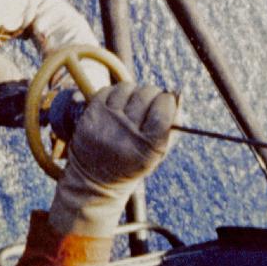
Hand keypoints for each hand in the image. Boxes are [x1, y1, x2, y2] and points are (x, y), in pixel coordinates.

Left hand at [48, 82, 176, 236]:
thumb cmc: (135, 160)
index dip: (168, 101)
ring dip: (134, 91)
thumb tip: (176, 94)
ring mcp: (105, 123)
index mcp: (146, 148)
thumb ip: (172, 124)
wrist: (97, 177)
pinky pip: (108, 90)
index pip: (162, 111)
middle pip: (146, 95)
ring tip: (134, 102)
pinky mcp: (90, 115)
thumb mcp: (159, 151)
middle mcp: (125, 134)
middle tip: (152, 100)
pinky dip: (116, 93)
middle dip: (153, 93)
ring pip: (127, 88)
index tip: (167, 102)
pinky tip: (119, 105)